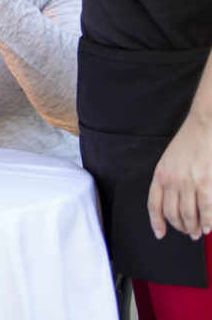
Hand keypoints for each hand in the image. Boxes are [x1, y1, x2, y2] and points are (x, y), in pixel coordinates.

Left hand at [147, 114, 211, 240]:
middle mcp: (172, 180)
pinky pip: (207, 209)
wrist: (204, 125)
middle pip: (172, 214)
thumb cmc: (188, 142)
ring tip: (199, 232)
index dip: (157, 222)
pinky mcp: (207, 182)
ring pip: (189, 215)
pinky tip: (210, 227)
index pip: (153, 205)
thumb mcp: (169, 160)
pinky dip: (208, 222)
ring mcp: (190, 182)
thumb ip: (168, 180)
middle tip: (188, 233)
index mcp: (160, 174)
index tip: (160, 233)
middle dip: (180, 227)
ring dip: (194, 228)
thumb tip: (172, 202)